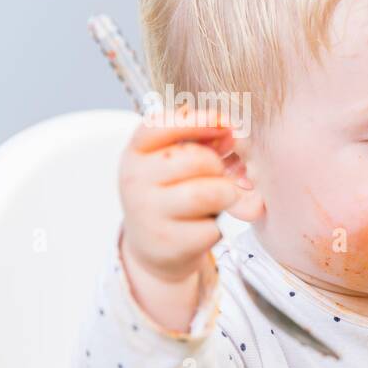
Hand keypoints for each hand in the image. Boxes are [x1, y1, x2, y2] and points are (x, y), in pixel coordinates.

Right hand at [117, 109, 241, 330]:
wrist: (155, 246)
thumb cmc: (172, 195)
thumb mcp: (177, 164)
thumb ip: (202, 144)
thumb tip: (231, 133)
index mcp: (136, 153)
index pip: (159, 125)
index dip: (196, 121)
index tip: (225, 123)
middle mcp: (136, 180)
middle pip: (196, 159)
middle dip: (218, 165)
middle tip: (216, 175)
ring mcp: (149, 213)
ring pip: (209, 193)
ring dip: (226, 195)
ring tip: (219, 199)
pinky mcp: (169, 242)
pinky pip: (213, 226)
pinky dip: (218, 225)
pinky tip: (203, 226)